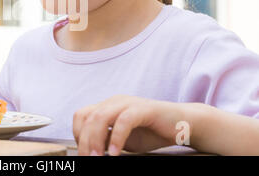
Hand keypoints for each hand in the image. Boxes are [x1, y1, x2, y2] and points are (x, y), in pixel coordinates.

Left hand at [73, 95, 187, 155]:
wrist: (183, 126)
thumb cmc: (152, 132)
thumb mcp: (122, 139)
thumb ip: (105, 141)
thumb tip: (89, 151)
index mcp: (107, 107)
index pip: (81, 116)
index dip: (77, 135)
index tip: (83, 153)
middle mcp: (115, 102)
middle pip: (88, 117)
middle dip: (84, 141)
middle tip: (88, 159)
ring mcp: (129, 103)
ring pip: (101, 116)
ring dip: (95, 139)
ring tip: (97, 157)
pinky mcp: (144, 109)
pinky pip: (124, 120)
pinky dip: (116, 138)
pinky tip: (115, 153)